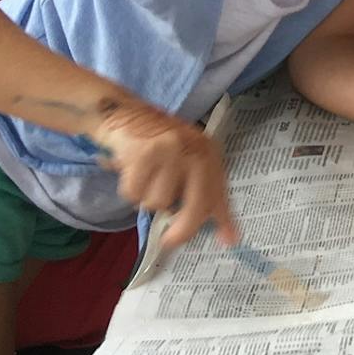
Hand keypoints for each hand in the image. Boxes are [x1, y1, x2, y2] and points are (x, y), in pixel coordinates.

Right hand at [91, 99, 236, 253]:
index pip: (219, 192)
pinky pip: (134, 193)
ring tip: (145, 176)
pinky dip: (129, 188)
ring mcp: (171, 150)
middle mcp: (195, 150)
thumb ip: (200, 193)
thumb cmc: (155, 144)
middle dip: (183, 229)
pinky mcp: (145, 152)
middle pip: (196, 205)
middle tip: (168, 242)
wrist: (123, 112)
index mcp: (208, 153)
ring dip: (146, 197)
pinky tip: (130, 169)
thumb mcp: (184, 161)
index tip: (230, 242)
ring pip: (158, 203)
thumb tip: (222, 233)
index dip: (225, 219)